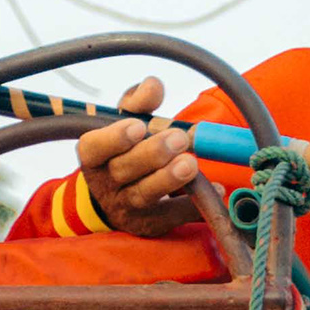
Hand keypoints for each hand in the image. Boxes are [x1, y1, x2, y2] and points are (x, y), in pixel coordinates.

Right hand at [78, 74, 202, 235]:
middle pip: (124, 170)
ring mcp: (126, 207)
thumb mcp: (126, 120)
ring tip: (190, 163)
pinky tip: (215, 190)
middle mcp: (105, 183)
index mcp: (94, 155)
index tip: (137, 127)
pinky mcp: (149, 224)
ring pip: (144, 195)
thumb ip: (138, 102)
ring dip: (168, 179)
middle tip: (179, 138)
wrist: (117, 197)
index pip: (94, 147)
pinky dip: (193, 205)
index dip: (114, 138)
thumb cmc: (125, 149)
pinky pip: (171, 217)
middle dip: (152, 154)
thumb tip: (154, 85)